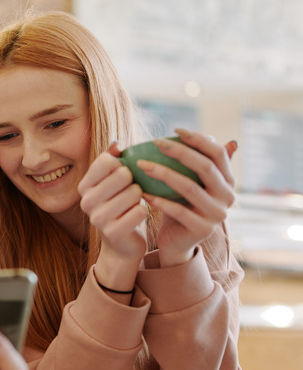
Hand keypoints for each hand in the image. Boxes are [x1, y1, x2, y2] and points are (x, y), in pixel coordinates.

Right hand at [78, 142, 146, 292]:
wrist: (121, 244)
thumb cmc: (119, 206)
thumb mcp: (111, 184)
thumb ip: (112, 162)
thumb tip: (116, 144)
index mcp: (84, 186)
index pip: (106, 161)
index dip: (122, 164)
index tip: (124, 174)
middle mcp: (86, 201)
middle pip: (123, 174)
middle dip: (134, 181)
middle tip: (132, 191)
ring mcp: (98, 218)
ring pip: (134, 192)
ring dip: (141, 197)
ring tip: (134, 203)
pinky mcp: (113, 232)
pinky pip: (140, 210)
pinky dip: (144, 211)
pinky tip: (137, 216)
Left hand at [136, 128, 236, 265]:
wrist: (177, 241)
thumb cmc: (181, 204)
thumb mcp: (189, 182)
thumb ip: (195, 162)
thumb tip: (200, 135)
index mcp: (228, 181)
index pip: (218, 153)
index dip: (199, 139)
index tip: (175, 129)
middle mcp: (228, 197)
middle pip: (205, 167)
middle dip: (179, 151)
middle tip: (156, 143)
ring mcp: (217, 215)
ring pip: (189, 188)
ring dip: (163, 173)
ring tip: (142, 165)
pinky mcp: (201, 229)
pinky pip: (178, 210)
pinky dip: (159, 200)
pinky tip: (142, 192)